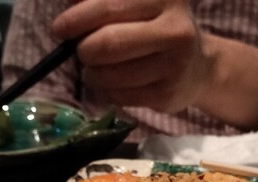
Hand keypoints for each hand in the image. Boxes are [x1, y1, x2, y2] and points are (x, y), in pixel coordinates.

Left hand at [52, 0, 212, 111]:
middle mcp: (175, 30)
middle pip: (107, 43)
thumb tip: (68, 13)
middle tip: (82, 53)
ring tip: (97, 69)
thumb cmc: (155, 29)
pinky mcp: (167, 95)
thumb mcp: (136, 5)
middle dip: (84, 50)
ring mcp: (175, 65)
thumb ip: (99, 2)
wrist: (198, 66)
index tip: (60, 30)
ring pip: (110, 74)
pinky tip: (113, 83)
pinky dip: (106, 91)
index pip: (107, 7)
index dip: (76, 20)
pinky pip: (119, 96)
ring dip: (92, 74)